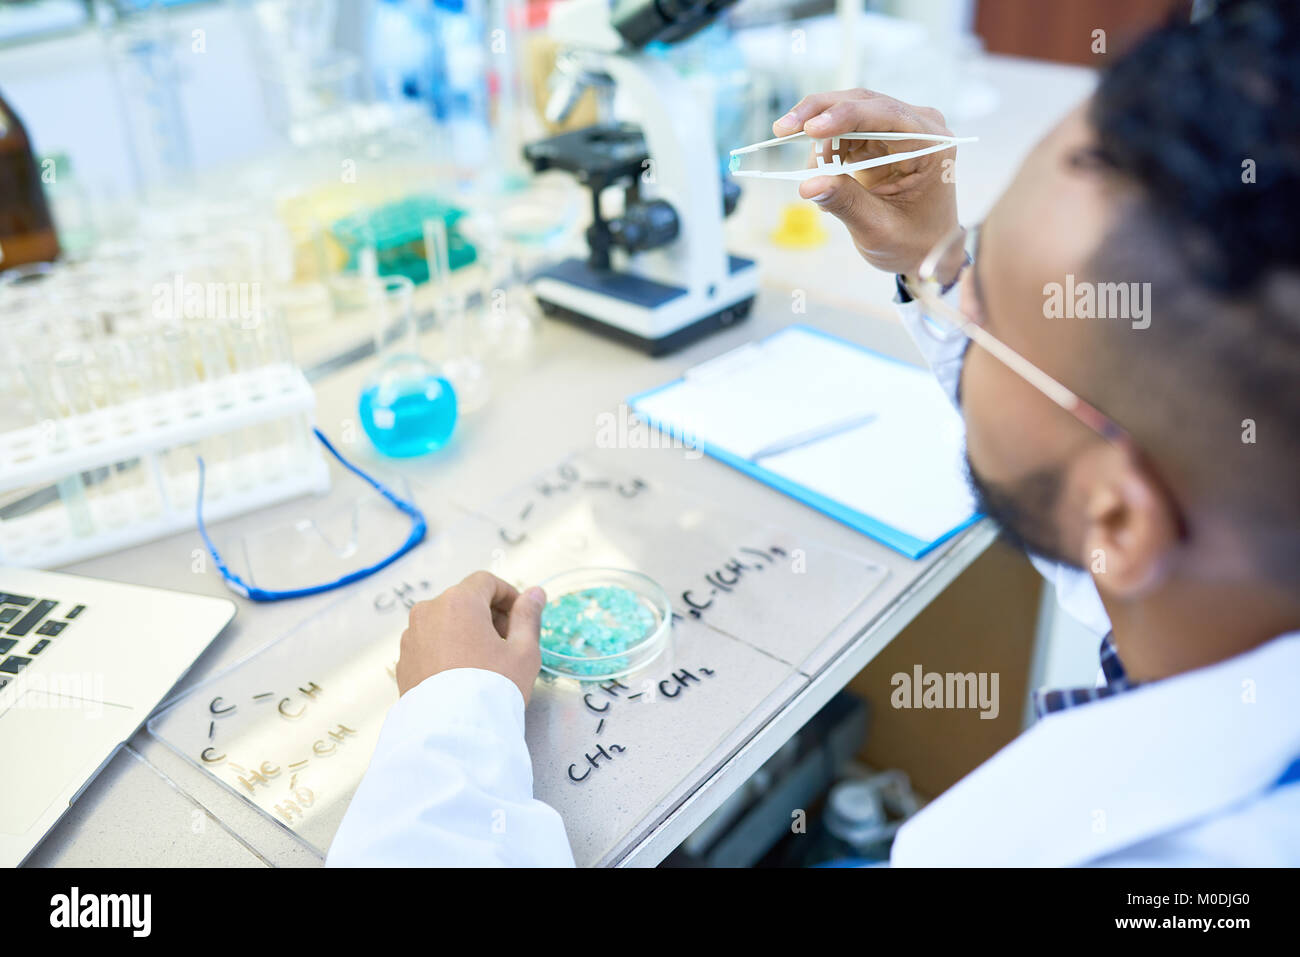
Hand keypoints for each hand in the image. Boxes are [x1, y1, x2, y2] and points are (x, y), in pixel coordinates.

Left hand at [397, 571, 545, 704]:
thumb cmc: (493, 687)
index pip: (486, 582)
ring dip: (466, 632)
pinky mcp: (403, 661)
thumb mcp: (524, 651)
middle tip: (508, 644)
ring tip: (485, 663)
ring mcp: (411, 637)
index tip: (521, 617)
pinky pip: (430, 644)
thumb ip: (529, 616)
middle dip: (488, 615)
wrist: (453, 733)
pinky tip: (462, 675)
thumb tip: (535, 593)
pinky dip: (447, 649)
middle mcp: (428, 612)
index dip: (508, 595)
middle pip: (464, 600)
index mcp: (458, 601)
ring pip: (445, 622)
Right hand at [773, 89, 959, 277]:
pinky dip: (826, 152)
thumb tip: (808, 185)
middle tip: (780, 130)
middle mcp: (918, 127)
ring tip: (813, 177)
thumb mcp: (878, 228)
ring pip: (847, 113)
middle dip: (818, 115)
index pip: (885, 116)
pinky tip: (824, 179)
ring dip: (820, 142)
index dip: (844, 117)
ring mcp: (899, 129)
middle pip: (861, 103)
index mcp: (932, 145)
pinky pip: (845, 132)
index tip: (810, 129)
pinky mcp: (882, 138)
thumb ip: (845, 203)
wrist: (926, 250)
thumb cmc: (913, 243)